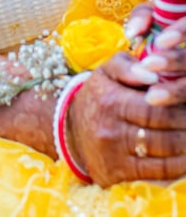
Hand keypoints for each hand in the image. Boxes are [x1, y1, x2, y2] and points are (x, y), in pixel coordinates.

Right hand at [69, 53, 185, 185]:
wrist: (71, 130)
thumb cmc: (98, 96)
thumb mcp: (106, 72)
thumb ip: (128, 66)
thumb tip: (153, 74)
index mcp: (111, 101)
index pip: (156, 110)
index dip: (179, 111)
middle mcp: (112, 130)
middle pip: (163, 137)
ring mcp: (115, 156)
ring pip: (163, 160)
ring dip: (185, 153)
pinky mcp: (117, 175)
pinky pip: (155, 177)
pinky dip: (175, 171)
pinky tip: (183, 160)